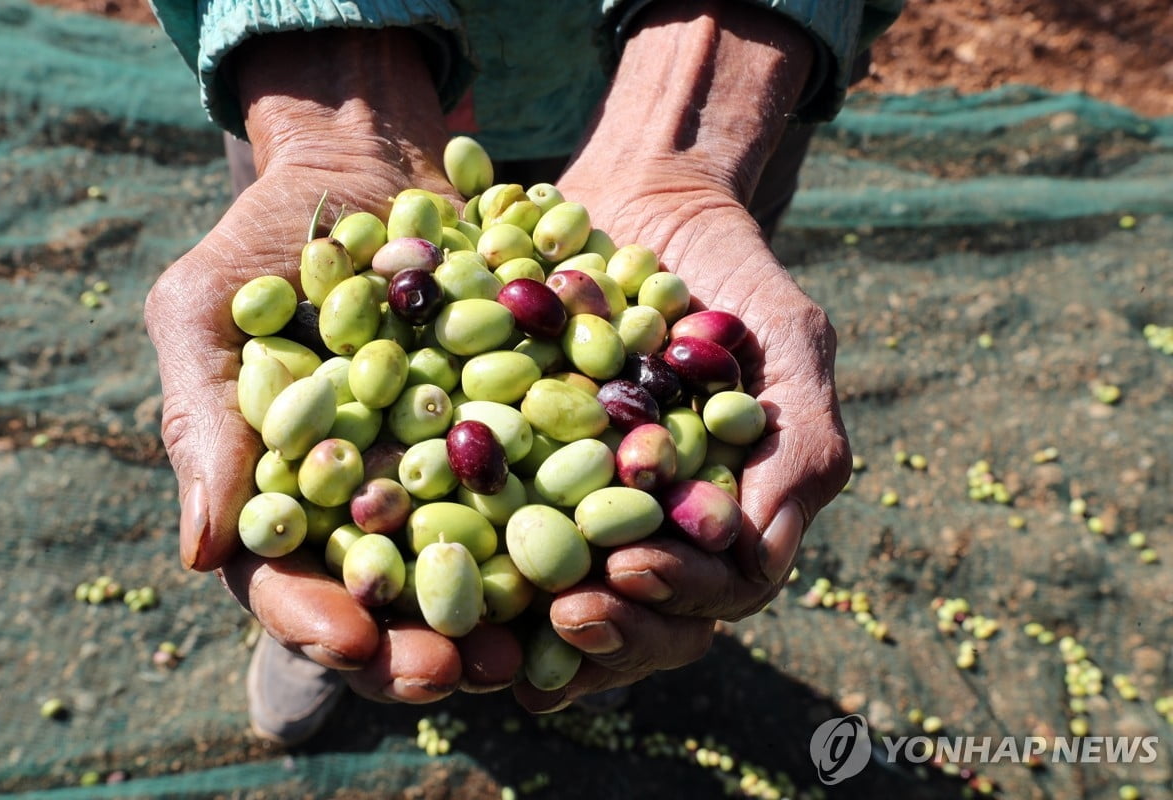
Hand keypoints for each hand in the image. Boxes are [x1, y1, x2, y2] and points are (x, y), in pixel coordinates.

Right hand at [144, 28, 514, 700]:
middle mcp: (376, 496)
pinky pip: (547, 480)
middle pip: (397, 594)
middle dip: (427, 641)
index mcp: (291, 492)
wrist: (368, 164)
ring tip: (541, 638)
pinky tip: (606, 543)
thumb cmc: (266, 241)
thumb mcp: (207, 312)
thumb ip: (204, 421)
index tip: (354, 642)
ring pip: (478, 558)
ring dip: (509, 607)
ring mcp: (452, 464)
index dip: (319, 620)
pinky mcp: (519, 422)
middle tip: (465, 670)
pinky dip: (574, 514)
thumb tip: (199, 554)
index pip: (293, 580)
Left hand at [513, 2, 851, 710]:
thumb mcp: (786, 337)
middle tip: (565, 614)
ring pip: (571, 595)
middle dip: (610, 627)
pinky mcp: (516, 469)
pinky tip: (432, 578)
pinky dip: (470, 564)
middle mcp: (654, 524)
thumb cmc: (727, 270)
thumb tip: (749, 548)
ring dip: (538, 625)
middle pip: (644, 614)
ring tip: (497, 635)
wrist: (642, 201)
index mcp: (721, 511)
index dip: (678, 593)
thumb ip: (801, 434)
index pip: (718, 588)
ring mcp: (584, 504)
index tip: (629, 569)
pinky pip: (494, 530)